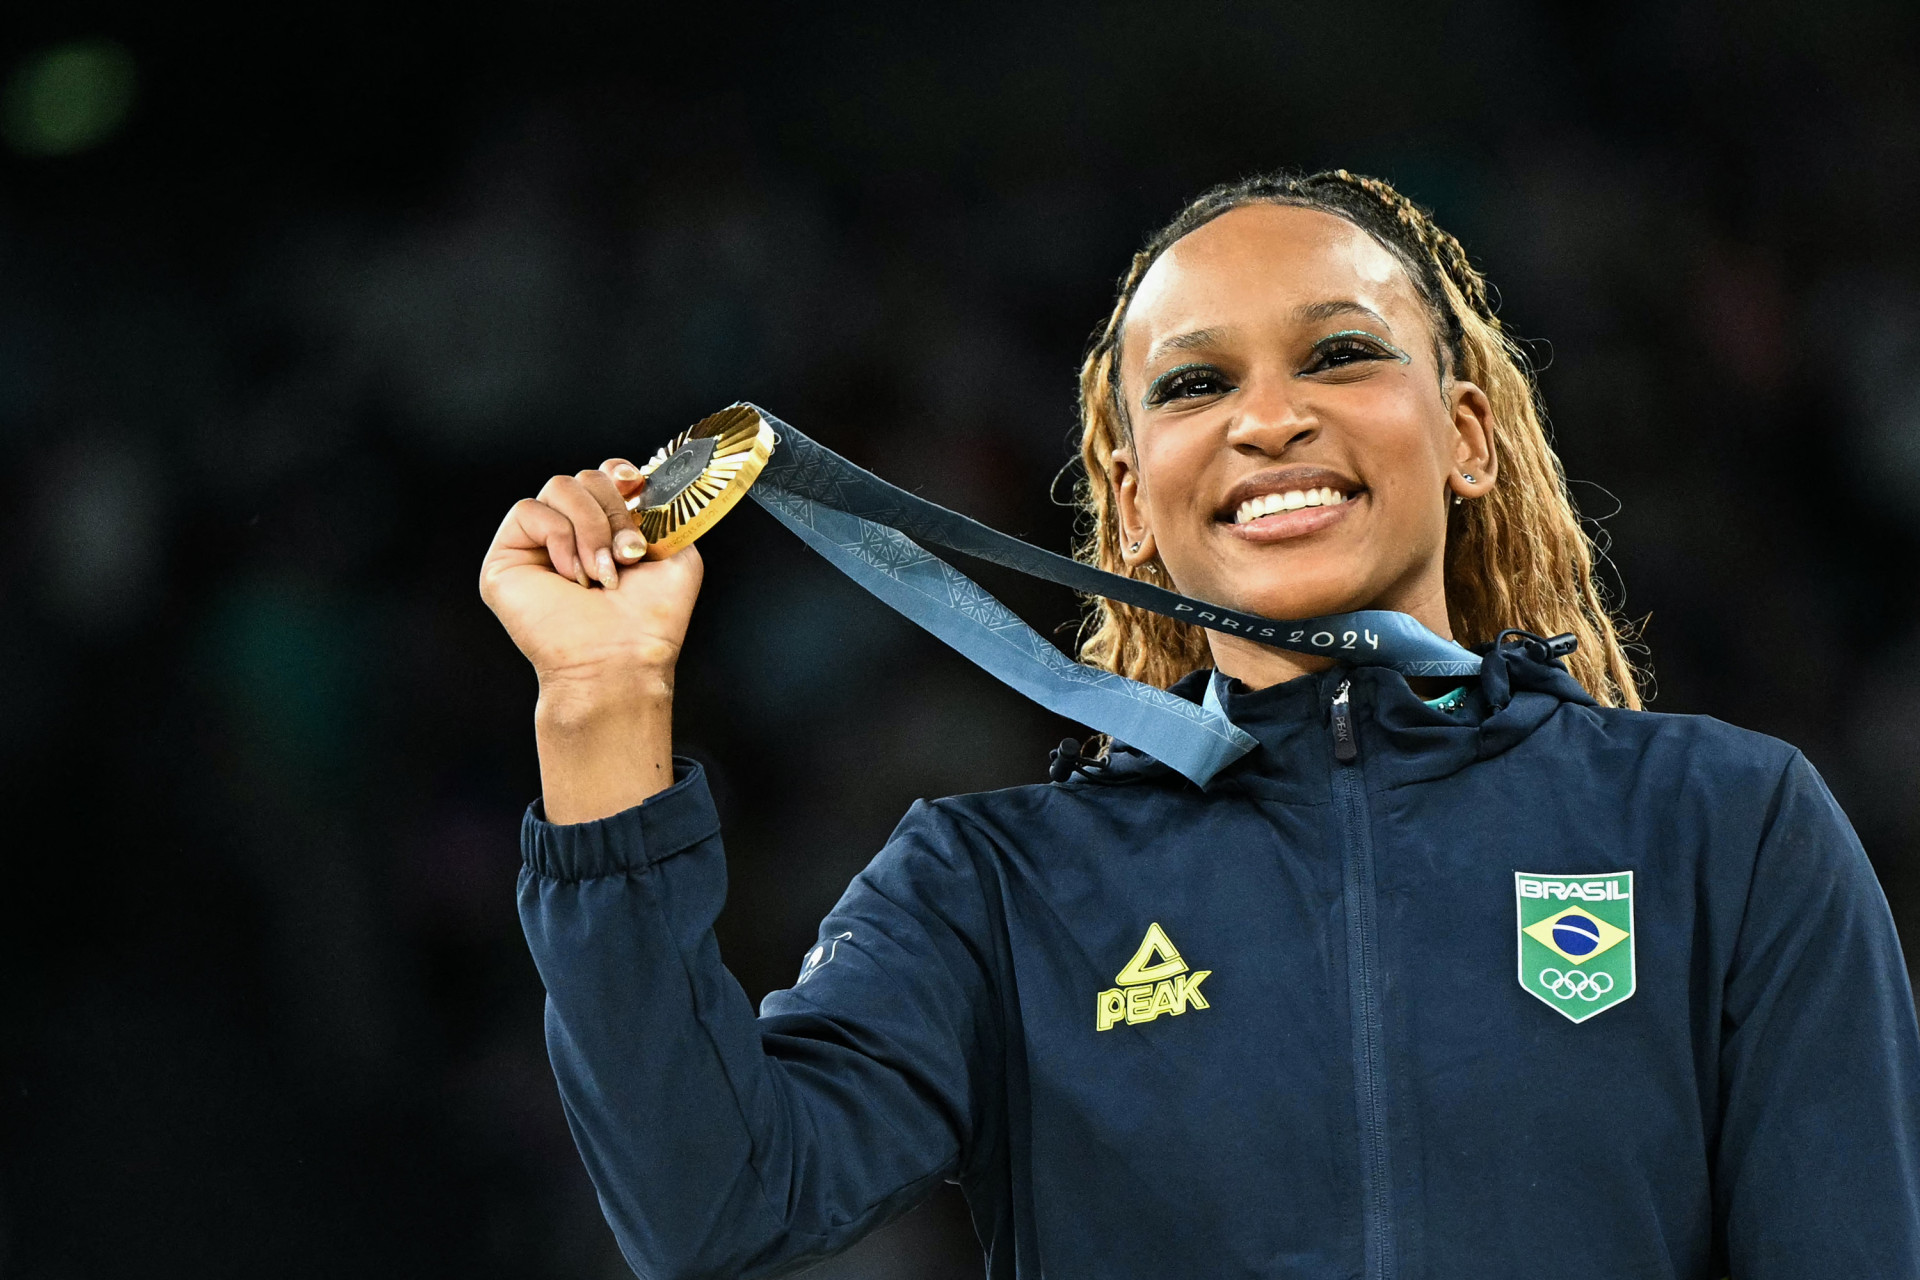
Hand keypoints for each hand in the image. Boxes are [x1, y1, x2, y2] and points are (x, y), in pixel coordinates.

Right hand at [480, 460, 699, 819]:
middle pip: (585, 476)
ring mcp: (537, 545)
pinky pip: (528, 511)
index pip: (604, 474)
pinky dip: (559, 538)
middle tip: (626, 555)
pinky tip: (570, 575)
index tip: (636, 487)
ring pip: (558, 486)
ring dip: (590, 528)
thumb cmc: (650, 620)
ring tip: (600, 572)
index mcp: (607, 530)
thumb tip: (644, 484)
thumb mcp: (678, 555)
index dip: (619, 473)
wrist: (620, 657)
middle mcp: (571, 534)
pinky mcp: (506, 558)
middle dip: (613, 511)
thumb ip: (664, 513)